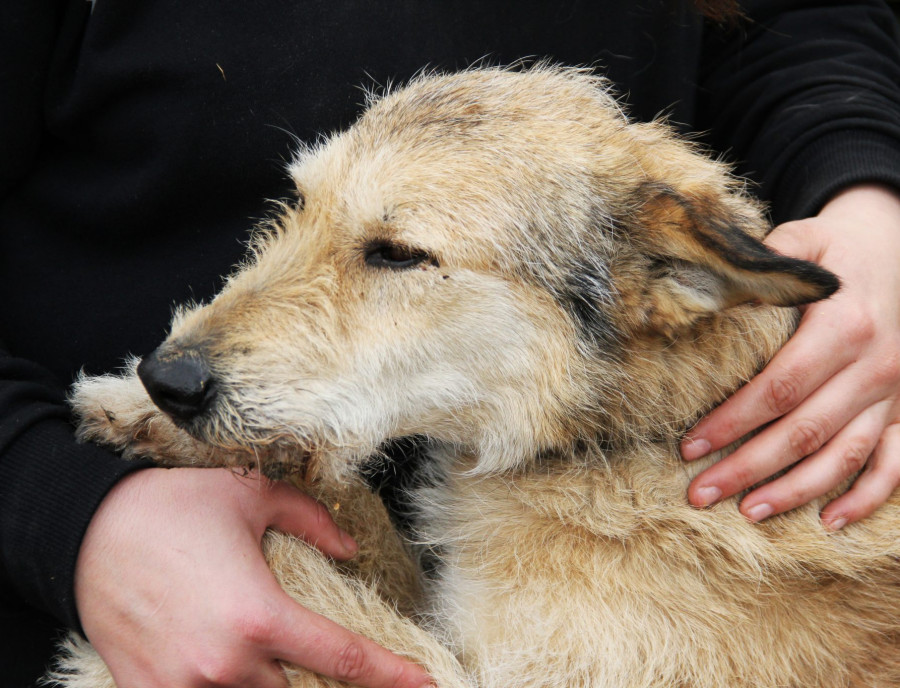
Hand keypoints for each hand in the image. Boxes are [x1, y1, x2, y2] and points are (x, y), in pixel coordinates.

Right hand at [75, 466, 433, 687]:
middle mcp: (225, 664)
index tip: (424, 683)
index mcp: (259, 615)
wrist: (86, 531)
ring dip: (278, 686)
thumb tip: (349, 549)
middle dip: (328, 686)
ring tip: (283, 659)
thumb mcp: (253, 496)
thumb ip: (313, 521)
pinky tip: (239, 671)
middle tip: (340, 664)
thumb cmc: (174, 506)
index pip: (344, 660)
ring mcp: (185, 687)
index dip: (392, 676)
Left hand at [681, 184, 899, 528]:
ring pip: (844, 455)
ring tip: (748, 512)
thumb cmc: (836, 251)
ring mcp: (894, 393)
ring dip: (796, 490)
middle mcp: (874, 366)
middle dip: (748, 466)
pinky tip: (830, 521)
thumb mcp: (800, 243)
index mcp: (844, 326)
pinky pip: (894, 462)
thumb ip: (758, 267)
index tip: (690, 444)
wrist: (898, 247)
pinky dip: (867, 496)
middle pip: (804, 431)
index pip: (780, 387)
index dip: (733, 421)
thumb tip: (705, 296)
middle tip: (700, 492)